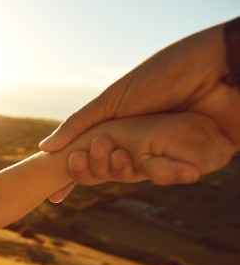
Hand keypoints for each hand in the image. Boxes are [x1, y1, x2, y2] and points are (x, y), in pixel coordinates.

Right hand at [39, 18, 239, 200]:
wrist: (220, 68)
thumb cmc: (167, 74)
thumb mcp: (114, 99)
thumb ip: (80, 124)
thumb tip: (44, 149)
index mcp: (125, 127)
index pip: (95, 157)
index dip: (76, 175)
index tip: (57, 197)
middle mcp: (146, 142)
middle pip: (116, 170)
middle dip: (97, 171)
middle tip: (87, 163)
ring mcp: (171, 151)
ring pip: (142, 176)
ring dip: (125, 170)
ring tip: (120, 155)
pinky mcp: (199, 159)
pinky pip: (175, 176)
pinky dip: (165, 174)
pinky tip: (154, 166)